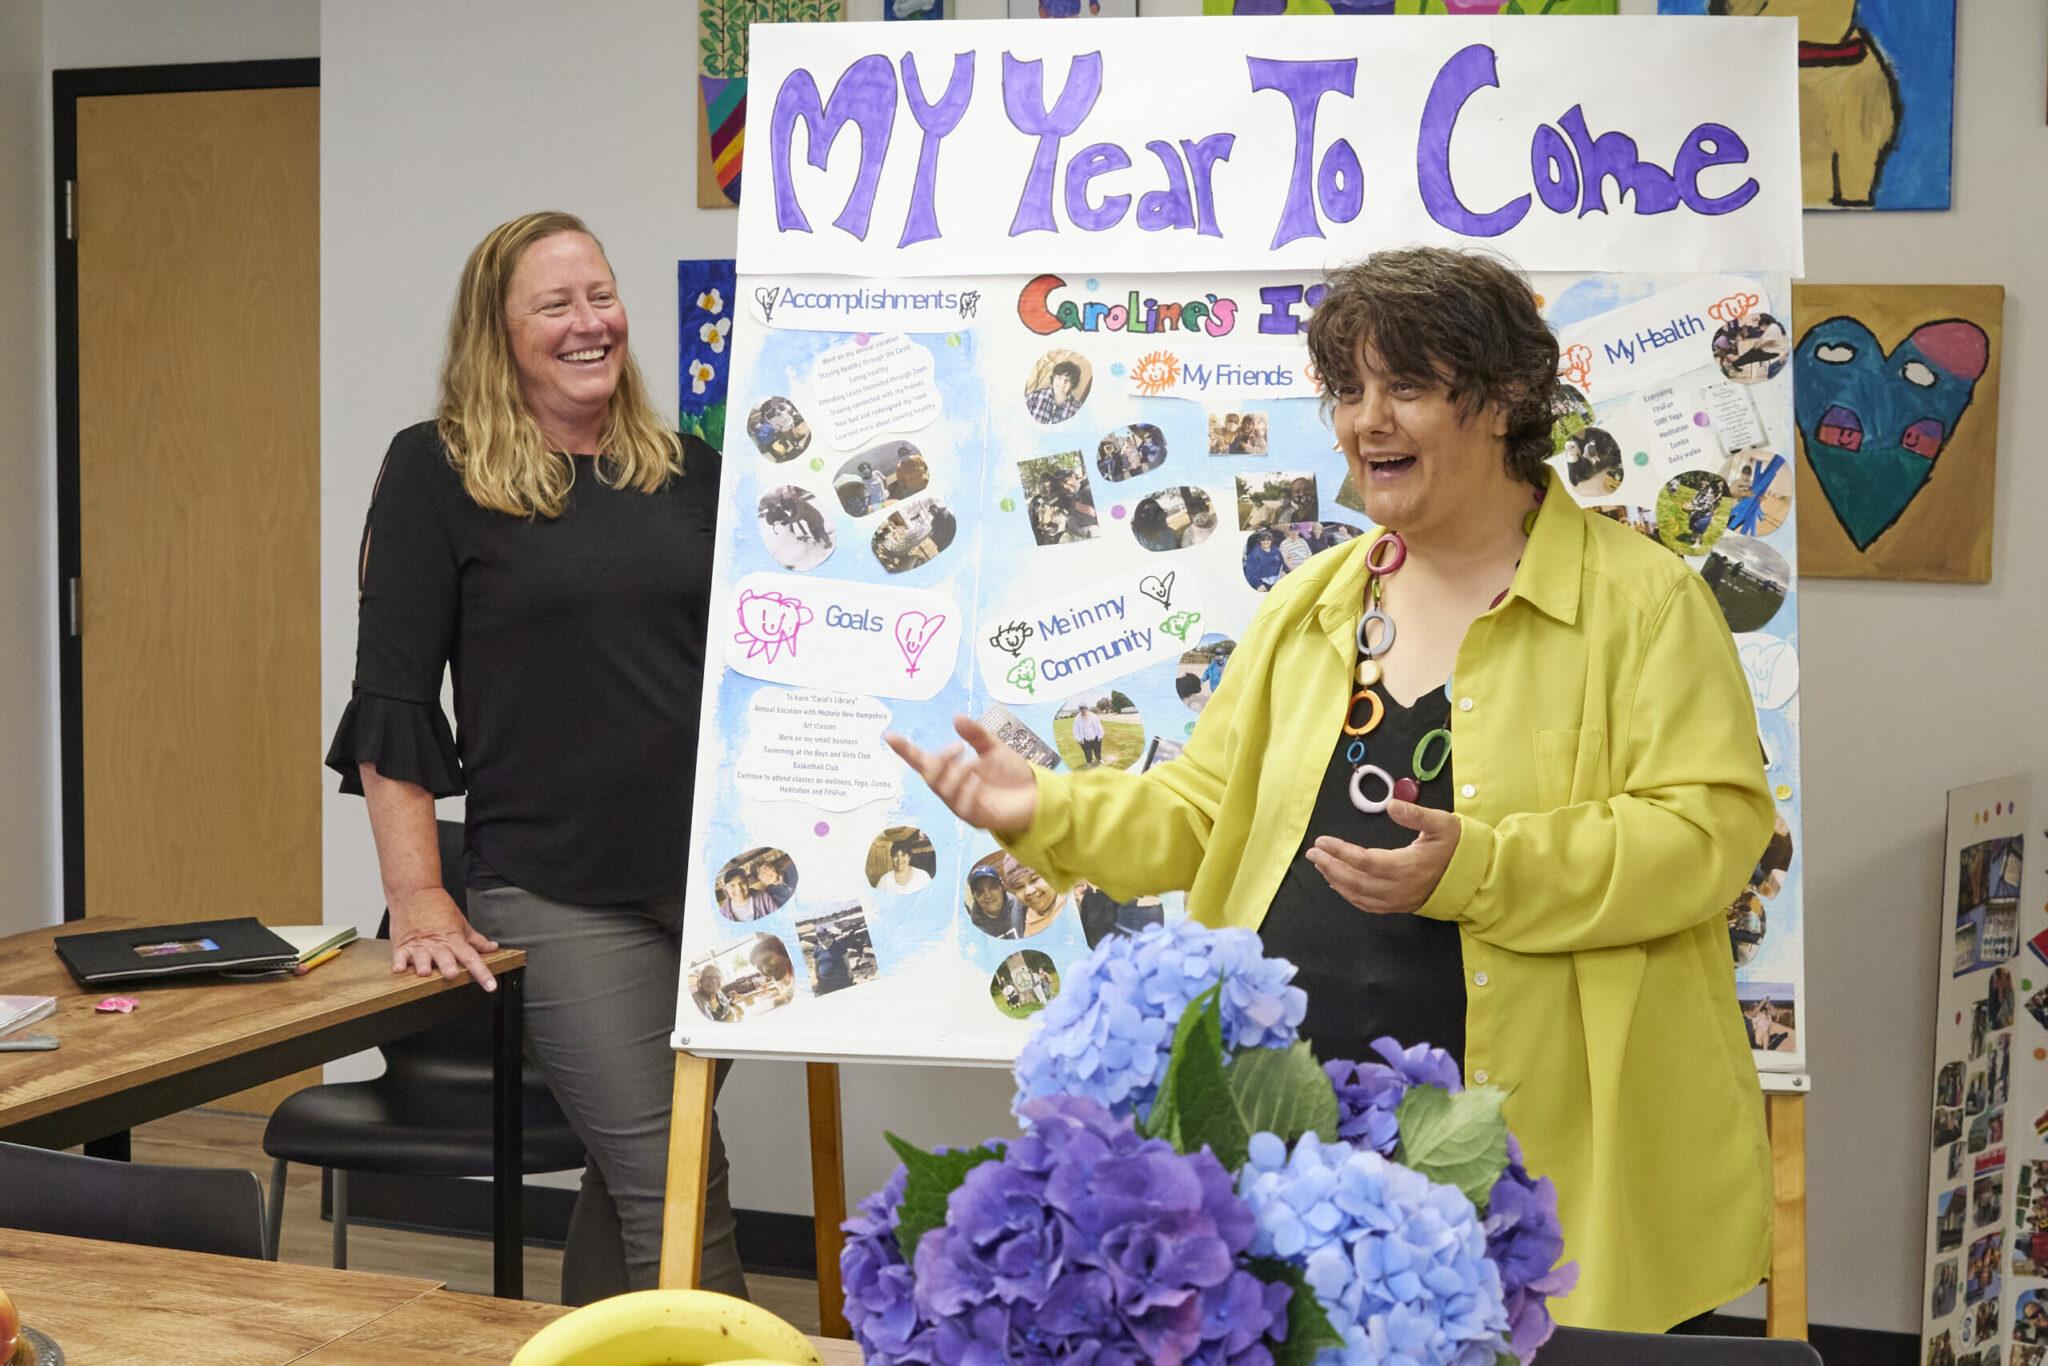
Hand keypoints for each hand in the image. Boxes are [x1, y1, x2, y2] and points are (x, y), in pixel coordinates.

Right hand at [388, 886, 499, 990]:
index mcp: (454, 940)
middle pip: (445, 958)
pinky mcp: (402, 945)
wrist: (415, 892)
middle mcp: (437, 944)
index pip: (472, 958)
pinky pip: (400, 956)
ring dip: (423, 966)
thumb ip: (477, 940)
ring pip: (422, 958)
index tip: (490, 986)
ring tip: (424, 972)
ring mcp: (419, 945)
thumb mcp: (461, 923)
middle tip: (452, 974)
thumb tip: (492, 947)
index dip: (482, 973)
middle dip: (448, 967)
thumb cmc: (438, 908)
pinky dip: (399, 963)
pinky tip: (399, 969)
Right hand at [886, 716, 1038, 837]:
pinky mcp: (975, 818)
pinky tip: (978, 781)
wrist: (1036, 796)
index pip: (922, 761)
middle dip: (940, 761)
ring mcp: (961, 805)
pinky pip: (962, 805)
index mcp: (952, 772)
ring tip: (976, 764)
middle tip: (959, 748)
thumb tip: (956, 718)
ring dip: (958, 773)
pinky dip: (968, 790)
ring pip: (944, 790)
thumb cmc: (1011, 774)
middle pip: (930, 777)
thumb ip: (976, 735)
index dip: (905, 750)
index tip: (889, 735)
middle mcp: (952, 790)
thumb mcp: (994, 748)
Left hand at [1304, 800, 1460, 915]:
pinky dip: (1349, 895)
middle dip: (1330, 866)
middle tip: (1312, 853)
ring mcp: (1399, 900)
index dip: (1340, 852)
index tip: (1321, 841)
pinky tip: (1338, 884)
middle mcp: (1400, 887)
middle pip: (1355, 881)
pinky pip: (1368, 905)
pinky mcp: (1400, 906)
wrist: (1473, 875)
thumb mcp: (1442, 823)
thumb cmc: (1456, 846)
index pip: (1364, 861)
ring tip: (1320, 865)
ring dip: (1336, 880)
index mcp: (1407, 866)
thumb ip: (1416, 814)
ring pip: (1359, 895)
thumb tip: (1391, 804)